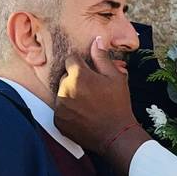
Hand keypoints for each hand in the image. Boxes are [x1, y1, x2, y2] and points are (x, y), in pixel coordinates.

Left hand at [54, 36, 142, 154]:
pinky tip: (82, 114)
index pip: (71, 60)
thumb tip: (96, 40)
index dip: (82, 65)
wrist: (115, 135)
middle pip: (65, 77)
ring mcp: (60, 106)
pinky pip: (59, 109)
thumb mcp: (115, 78)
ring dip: (71, 95)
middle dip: (75, 80)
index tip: (91, 74)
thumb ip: (102, 58)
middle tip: (92, 91)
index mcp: (78, 75)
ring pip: (61, 93)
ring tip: (88, 104)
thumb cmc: (118, 105)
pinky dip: (68, 111)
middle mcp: (65, 88)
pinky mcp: (58, 120)